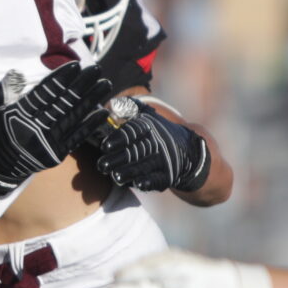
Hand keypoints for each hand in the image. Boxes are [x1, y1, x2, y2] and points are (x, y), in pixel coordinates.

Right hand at [0, 61, 111, 189]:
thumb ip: (2, 92)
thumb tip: (15, 73)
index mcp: (18, 115)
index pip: (44, 93)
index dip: (61, 79)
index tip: (75, 66)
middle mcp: (35, 128)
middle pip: (63, 102)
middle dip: (81, 85)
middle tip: (96, 70)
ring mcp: (47, 143)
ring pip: (73, 117)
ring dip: (91, 100)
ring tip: (105, 85)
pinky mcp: (56, 154)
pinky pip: (76, 138)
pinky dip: (90, 125)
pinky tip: (103, 112)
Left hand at [95, 99, 209, 191]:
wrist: (186, 149)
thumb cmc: (157, 132)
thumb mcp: (146, 116)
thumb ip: (129, 108)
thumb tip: (114, 104)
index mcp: (148, 127)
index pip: (132, 132)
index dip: (118, 139)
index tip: (105, 146)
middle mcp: (156, 143)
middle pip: (135, 151)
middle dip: (118, 159)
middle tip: (102, 165)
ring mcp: (163, 159)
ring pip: (144, 166)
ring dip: (130, 172)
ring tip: (116, 176)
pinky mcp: (168, 174)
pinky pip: (158, 178)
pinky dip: (149, 182)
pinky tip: (138, 184)